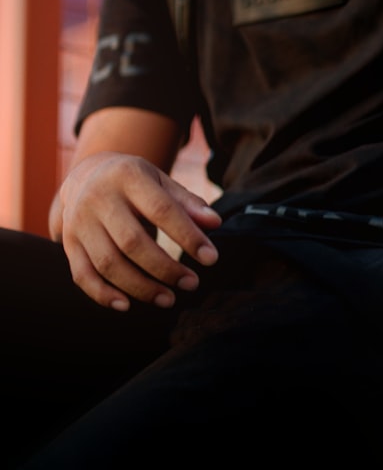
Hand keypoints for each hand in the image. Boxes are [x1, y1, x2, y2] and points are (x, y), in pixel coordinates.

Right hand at [53, 152, 220, 310]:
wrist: (88, 174)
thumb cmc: (137, 183)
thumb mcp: (162, 182)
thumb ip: (189, 203)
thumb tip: (215, 223)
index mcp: (128, 177)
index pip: (162, 210)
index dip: (188, 237)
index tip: (211, 258)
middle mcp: (99, 198)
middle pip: (132, 242)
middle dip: (165, 268)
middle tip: (191, 283)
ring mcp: (80, 222)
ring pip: (108, 263)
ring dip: (140, 287)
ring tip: (169, 299)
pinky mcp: (69, 242)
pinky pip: (82, 274)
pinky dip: (102, 294)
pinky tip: (126, 306)